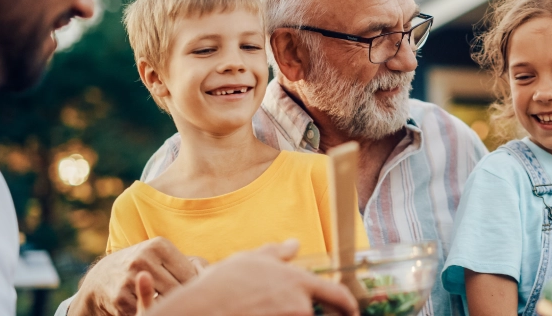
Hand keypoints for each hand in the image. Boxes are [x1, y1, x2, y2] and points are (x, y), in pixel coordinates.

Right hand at [69, 237, 199, 315]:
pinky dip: (153, 311)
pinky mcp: (120, 298)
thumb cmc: (145, 265)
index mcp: (159, 245)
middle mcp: (143, 259)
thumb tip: (213, 275)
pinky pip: (145, 310)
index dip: (195, 287)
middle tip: (187, 301)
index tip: (196, 292)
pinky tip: (154, 307)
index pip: (189, 274)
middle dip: (182, 298)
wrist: (103, 276)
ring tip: (172, 303)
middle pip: (177, 289)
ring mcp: (129, 278)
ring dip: (168, 305)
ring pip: (163, 301)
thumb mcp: (163, 256)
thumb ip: (190, 264)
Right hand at [144, 240, 358, 315]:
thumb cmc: (221, 285)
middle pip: (318, 315)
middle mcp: (300, 305)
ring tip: (261, 310)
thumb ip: (276, 253)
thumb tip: (294, 244)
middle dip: (314, 315)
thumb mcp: (249, 260)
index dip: (349, 306)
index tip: (353, 312)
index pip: (338, 295)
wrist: (198, 311)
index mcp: (298, 282)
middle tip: (289, 309)